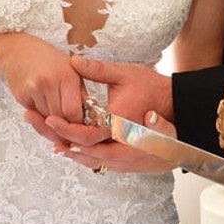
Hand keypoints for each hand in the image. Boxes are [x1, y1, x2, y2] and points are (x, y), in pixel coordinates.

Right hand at [0, 32, 84, 121]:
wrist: (19, 50)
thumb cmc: (50, 60)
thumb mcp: (72, 70)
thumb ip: (81, 93)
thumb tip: (92, 113)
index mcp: (67, 75)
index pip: (73, 111)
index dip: (77, 122)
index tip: (80, 123)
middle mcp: (49, 82)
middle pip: (59, 118)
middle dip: (65, 124)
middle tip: (69, 122)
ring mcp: (33, 89)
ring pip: (46, 119)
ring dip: (52, 120)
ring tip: (56, 110)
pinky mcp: (21, 96)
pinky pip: (35, 115)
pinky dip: (40, 115)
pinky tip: (43, 104)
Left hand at [24, 55, 176, 172]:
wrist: (181, 109)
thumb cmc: (154, 89)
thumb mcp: (126, 74)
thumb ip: (98, 70)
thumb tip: (73, 61)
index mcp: (119, 125)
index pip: (85, 134)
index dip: (64, 128)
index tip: (49, 119)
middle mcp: (121, 146)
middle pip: (83, 152)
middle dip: (61, 141)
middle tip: (43, 129)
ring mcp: (127, 157)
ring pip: (92, 160)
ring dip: (72, 152)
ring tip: (53, 142)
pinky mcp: (130, 160)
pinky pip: (103, 163)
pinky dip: (87, 156)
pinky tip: (76, 150)